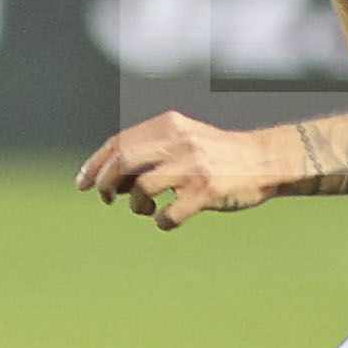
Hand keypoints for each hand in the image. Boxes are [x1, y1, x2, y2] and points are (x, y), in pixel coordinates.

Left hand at [76, 112, 296, 229]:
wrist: (265, 160)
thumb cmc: (217, 154)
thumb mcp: (184, 137)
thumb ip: (151, 149)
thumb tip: (110, 177)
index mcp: (169, 125)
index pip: (119, 143)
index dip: (95, 164)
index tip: (81, 183)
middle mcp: (179, 142)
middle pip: (123, 162)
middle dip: (105, 184)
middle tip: (108, 198)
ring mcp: (193, 167)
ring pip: (142, 188)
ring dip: (136, 205)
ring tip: (146, 208)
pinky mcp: (207, 192)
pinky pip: (169, 215)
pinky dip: (161, 222)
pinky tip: (167, 220)